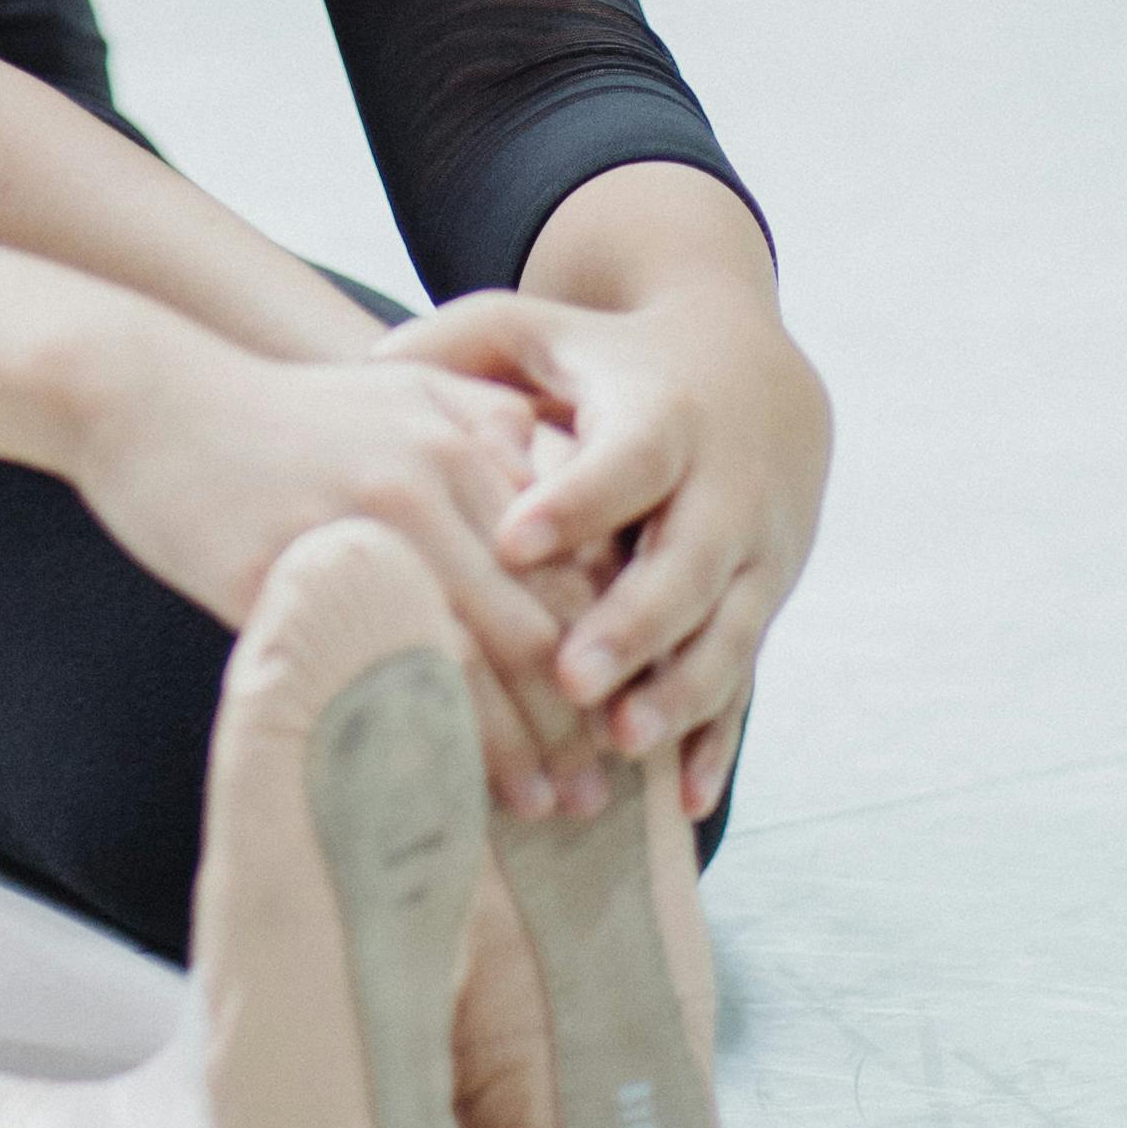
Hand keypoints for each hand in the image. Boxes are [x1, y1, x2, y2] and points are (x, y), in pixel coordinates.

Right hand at [67, 309, 611, 819]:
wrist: (145, 396)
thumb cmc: (282, 415)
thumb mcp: (401, 391)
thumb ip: (491, 438)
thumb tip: (579, 538)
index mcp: (468, 426)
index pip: (576, 553)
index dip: (615, 641)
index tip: (634, 711)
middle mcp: (434, 469)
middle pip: (541, 614)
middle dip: (585, 712)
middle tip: (609, 786)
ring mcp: (367, 521)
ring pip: (478, 658)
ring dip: (526, 745)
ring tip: (558, 806)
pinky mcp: (298, 570)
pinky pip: (385, 672)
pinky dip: (435, 739)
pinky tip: (459, 787)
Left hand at [402, 279, 829, 818]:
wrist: (755, 379)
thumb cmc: (610, 358)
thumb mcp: (545, 330)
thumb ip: (462, 343)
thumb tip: (363, 360)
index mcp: (662, 416)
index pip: (622, 459)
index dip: (573, 501)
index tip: (511, 542)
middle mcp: (723, 489)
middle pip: (686, 562)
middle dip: (631, 622)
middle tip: (569, 676)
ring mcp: (755, 555)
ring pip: (727, 632)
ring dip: (678, 693)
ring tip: (618, 742)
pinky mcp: (763, 606)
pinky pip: (748, 680)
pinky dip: (719, 739)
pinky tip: (683, 797)